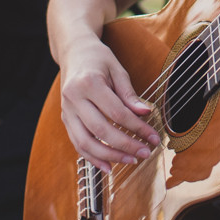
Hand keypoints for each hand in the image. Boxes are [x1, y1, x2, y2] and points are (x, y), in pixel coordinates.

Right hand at [58, 37, 162, 172]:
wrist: (74, 52)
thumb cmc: (98, 59)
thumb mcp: (118, 70)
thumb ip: (129, 94)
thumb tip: (145, 114)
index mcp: (89, 83)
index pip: (117, 112)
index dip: (137, 128)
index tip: (154, 137)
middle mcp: (74, 98)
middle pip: (101, 130)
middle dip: (125, 145)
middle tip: (145, 153)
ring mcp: (67, 110)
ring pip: (85, 142)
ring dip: (109, 156)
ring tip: (130, 161)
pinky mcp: (65, 119)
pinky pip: (77, 143)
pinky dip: (92, 157)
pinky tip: (108, 166)